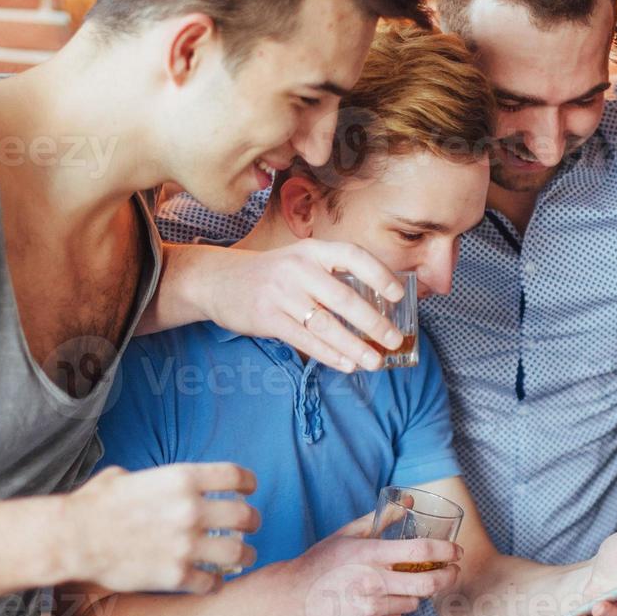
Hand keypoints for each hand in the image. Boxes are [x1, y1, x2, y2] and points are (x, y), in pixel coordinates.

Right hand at [61, 462, 258, 594]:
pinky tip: (214, 581)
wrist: (73, 539)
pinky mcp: (176, 575)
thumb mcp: (127, 477)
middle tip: (251, 525)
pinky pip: (212, 582)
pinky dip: (216, 583)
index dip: (248, 483)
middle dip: (252, 520)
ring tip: (246, 555)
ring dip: (246, 553)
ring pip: (238, 552)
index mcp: (182, 479)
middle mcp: (191, 510)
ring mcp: (186, 545)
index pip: (235, 476)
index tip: (250, 489)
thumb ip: (152, 480)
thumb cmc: (94, 505)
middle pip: (245, 515)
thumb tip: (153, 482)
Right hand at [199, 239, 405, 372]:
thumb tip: (376, 304)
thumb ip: (331, 276)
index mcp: (312, 251)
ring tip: (375, 362)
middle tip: (394, 339)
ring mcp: (281, 294)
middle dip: (373, 322)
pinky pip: (305, 340)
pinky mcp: (268, 318)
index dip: (379, 274)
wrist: (217, 280)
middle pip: (344, 298)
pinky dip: (329, 355)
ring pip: (326, 325)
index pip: (353, 256)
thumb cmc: (271, 274)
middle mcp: (298, 269)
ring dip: (354, 346)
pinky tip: (347, 364)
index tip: (399, 295)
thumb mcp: (299, 261)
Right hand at [277, 515, 460, 615]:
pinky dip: (398, 606)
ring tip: (405, 583)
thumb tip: (409, 501)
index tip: (456, 550)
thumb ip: (382, 518)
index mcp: (370, 554)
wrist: (295, 594)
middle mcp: (372, 582)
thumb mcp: (350, 533)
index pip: (420, 552)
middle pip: (428, 584)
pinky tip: (384, 597)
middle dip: (448, 576)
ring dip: (418, 592)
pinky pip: (398, 615)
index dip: (446, 551)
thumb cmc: (323, 560)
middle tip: (453, 571)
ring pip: (415, 602)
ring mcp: (370, 606)